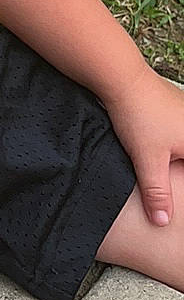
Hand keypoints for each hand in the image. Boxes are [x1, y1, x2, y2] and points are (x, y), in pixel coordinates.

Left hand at [105, 71, 183, 227]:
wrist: (122, 77)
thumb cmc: (138, 115)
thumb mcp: (147, 160)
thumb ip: (157, 193)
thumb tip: (164, 222)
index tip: (178, 200)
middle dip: (180, 179)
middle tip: (169, 189)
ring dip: (179, 164)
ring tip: (167, 177)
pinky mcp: (179, 112)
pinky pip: (182, 139)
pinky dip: (178, 151)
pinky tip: (167, 158)